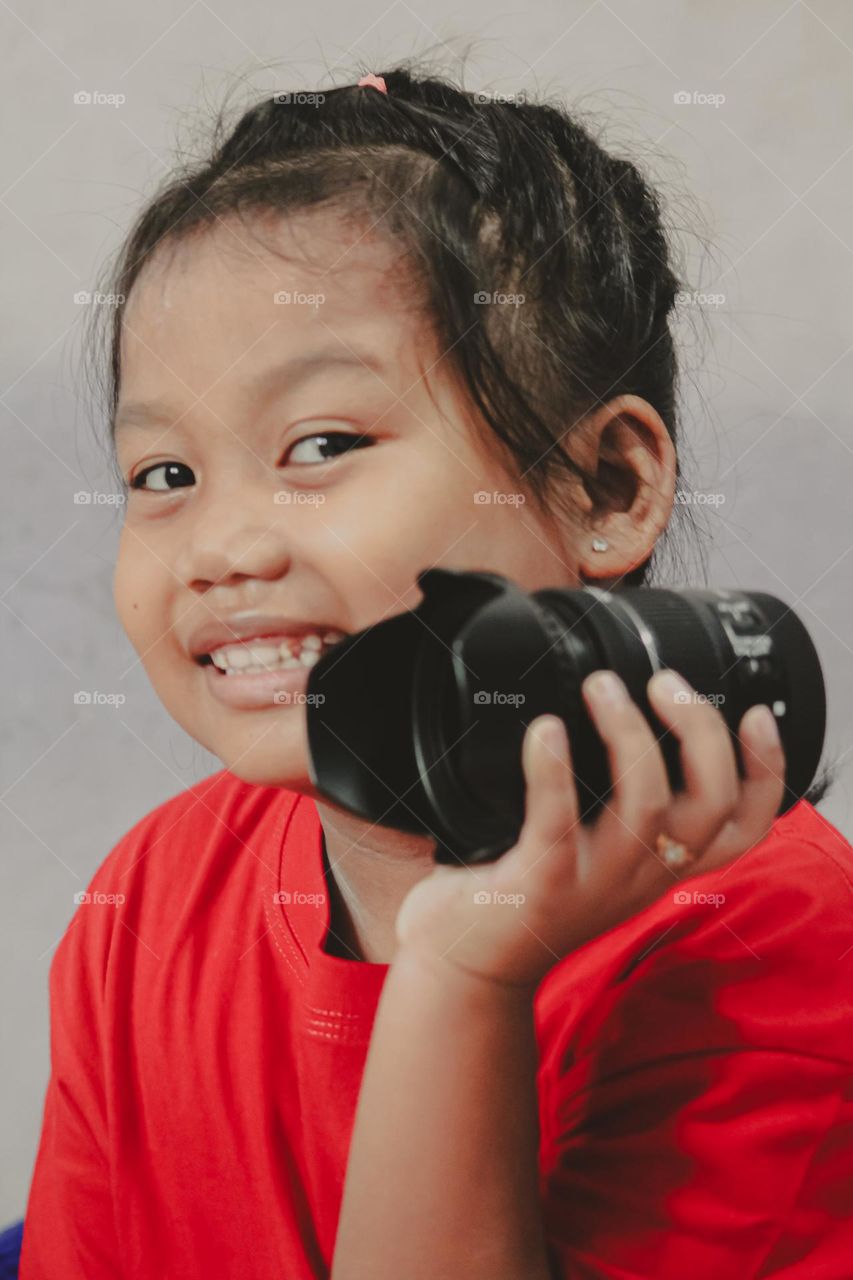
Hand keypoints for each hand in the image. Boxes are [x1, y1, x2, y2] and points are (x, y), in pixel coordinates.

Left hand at [394, 668, 785, 987]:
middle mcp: (644, 875)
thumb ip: (619, 803)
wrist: (468, 967)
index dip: (767, 771)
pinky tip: (545, 731)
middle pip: (712, 803)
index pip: (745, 827)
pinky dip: (553, 771)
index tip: (755, 714)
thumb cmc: (528, 893)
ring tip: (602, 687)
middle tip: (663, 682)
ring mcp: (596, 884)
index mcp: (663, 864)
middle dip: (700, 729)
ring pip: (646, 805)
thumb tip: (621, 709)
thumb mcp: (596, 854)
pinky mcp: (541, 887)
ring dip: (628, 733)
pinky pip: (557, 824)